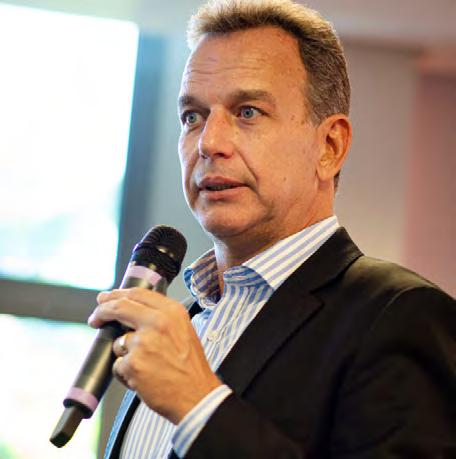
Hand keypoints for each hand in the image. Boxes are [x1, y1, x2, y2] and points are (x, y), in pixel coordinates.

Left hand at [88, 287, 221, 423]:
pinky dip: (126, 373)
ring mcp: (143, 342)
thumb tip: (135, 312)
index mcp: (172, 312)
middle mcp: (157, 322)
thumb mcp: (183, 330)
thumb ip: (162, 317)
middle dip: (102, 312)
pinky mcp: (132, 364)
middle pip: (119, 307)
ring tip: (146, 366)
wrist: (196, 395)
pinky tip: (144, 378)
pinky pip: (118, 365)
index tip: (106, 299)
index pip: (137, 293)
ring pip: (118, 342)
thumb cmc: (190, 367)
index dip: (117, 294)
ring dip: (125, 354)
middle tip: (95, 318)